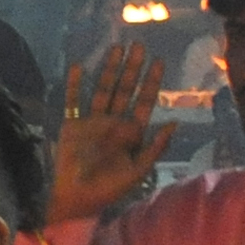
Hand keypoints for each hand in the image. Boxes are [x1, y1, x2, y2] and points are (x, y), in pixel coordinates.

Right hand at [49, 41, 178, 221]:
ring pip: (102, 90)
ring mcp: (91, 122)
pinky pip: (73, 100)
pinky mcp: (71, 125)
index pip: (144, 102)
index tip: (159, 62)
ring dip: (109, 70)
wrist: (74, 198)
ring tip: (117, 49)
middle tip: (139, 46)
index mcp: (131, 133)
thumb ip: (155, 147)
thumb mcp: (138, 170)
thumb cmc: (108, 189)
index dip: (151, 82)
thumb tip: (173, 123)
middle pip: (124, 90)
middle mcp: (112, 123)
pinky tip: (80, 66)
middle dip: (133, 69)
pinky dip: (76, 84)